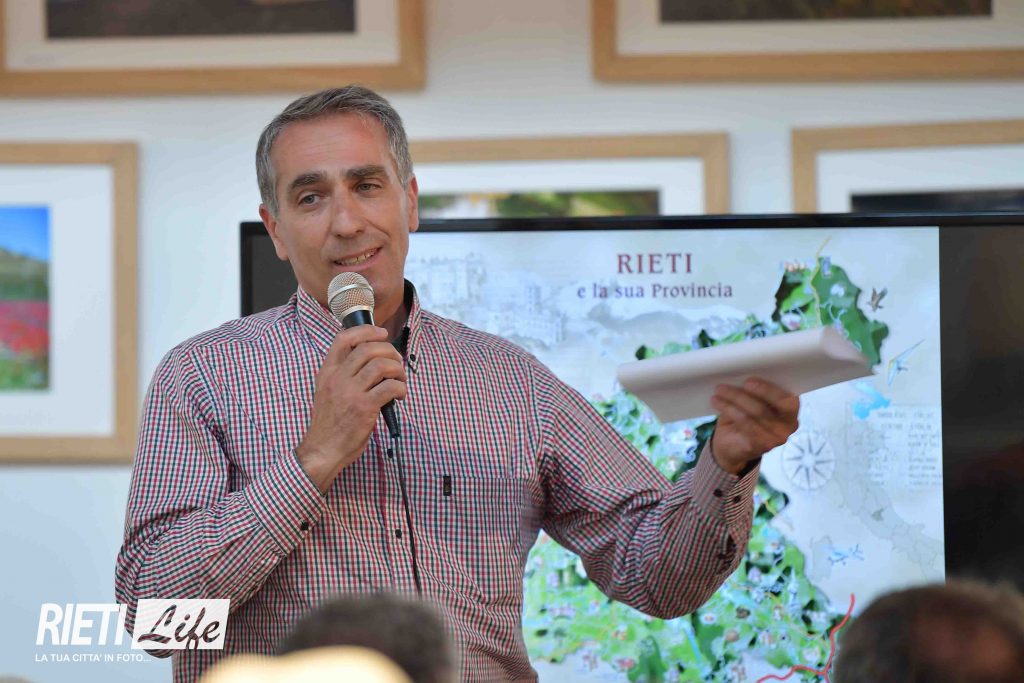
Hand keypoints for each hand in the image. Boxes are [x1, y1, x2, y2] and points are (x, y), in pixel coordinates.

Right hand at [296, 325, 406, 492]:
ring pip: (382, 365)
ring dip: (398, 370)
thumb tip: (372, 360)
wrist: (323, 450)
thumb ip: (344, 375)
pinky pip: (390, 387)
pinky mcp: (364, 408)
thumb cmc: (330, 423)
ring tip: (400, 380)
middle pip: (369, 348)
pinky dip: (401, 388)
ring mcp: (350, 392)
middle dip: (390, 351)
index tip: (382, 333)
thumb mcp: (328, 391)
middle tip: (397, 364)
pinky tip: (400, 396)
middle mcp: (337, 378)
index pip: (344, 338)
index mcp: (327, 372)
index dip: (366, 330)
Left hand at [709, 378, 798, 474]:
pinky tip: (717, 402)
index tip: (748, 381)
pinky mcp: (760, 446)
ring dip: (731, 401)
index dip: (767, 390)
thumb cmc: (748, 414)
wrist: (734, 443)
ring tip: (718, 392)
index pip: (786, 400)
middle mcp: (788, 426)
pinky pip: (743, 425)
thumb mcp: (754, 399)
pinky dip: (728, 410)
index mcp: (792, 409)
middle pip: (764, 409)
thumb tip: (742, 373)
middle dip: (742, 396)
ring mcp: (775, 438)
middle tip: (724, 386)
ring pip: (750, 416)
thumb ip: (755, 389)